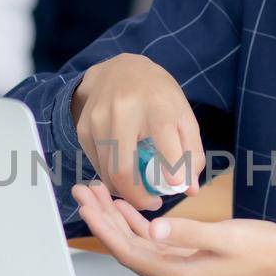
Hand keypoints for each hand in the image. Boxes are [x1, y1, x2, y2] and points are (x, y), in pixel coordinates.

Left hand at [70, 184, 275, 275]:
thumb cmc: (264, 251)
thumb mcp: (226, 237)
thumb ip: (188, 233)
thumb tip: (154, 228)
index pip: (129, 252)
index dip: (104, 228)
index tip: (87, 205)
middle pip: (128, 250)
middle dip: (104, 220)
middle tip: (85, 192)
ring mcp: (180, 275)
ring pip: (138, 247)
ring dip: (118, 221)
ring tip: (99, 194)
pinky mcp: (187, 265)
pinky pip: (154, 246)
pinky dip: (139, 227)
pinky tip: (127, 208)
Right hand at [72, 53, 204, 210]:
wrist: (120, 71)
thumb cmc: (158, 97)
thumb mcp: (183, 115)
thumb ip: (191, 152)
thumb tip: (190, 189)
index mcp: (157, 105)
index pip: (163, 137)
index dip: (170, 164)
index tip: (174, 186)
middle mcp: (124, 111)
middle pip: (124, 168)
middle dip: (138, 197)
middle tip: (152, 204)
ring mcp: (99, 120)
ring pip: (107, 172)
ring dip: (124, 191)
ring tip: (140, 192)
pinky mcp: (84, 129)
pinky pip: (97, 165)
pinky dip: (111, 177)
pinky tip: (123, 174)